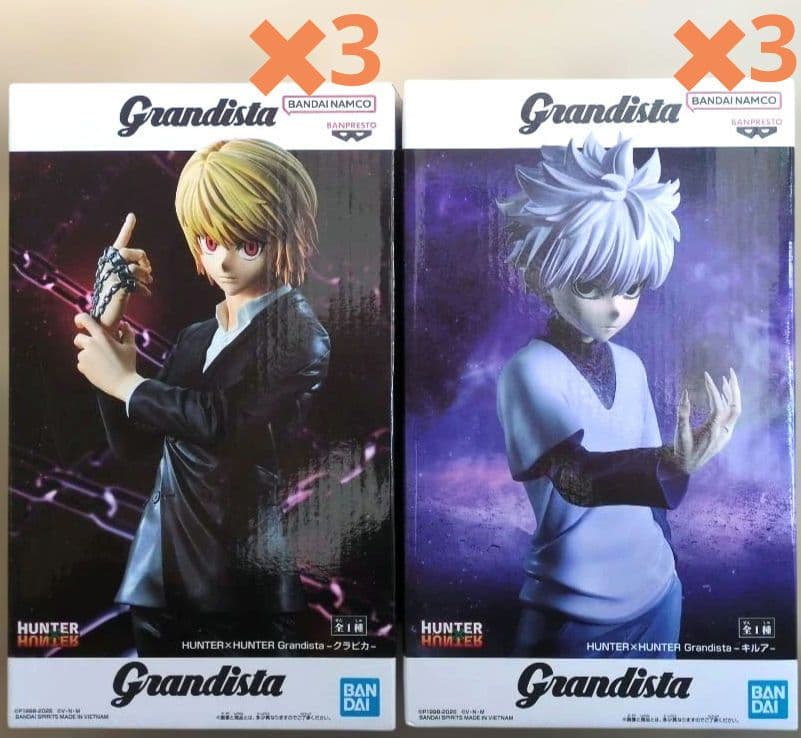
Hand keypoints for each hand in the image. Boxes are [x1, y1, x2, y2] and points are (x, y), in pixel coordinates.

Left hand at [74, 313, 142, 399]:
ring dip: (88, 355)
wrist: (123, 384)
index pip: (84, 319)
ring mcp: (85, 357)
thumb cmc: (128, 364)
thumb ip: (127, 333)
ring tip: (102, 363)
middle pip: (78, 338)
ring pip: (81, 352)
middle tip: (96, 348)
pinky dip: (88, 365)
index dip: (80, 319)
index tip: (80, 324)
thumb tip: (124, 324)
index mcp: (102, 336)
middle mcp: (90, 344)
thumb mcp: (130, 347)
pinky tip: (99, 370)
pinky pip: (81, 363)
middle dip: (84, 341)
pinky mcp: (82, 367)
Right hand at [96, 213, 153, 328]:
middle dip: (144, 261)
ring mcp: (111, 276)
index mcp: (110, 261)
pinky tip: (145, 295)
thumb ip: (131, 271)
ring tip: (148, 283)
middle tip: (149, 272)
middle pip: (133, 252)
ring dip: (146, 276)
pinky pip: (136, 282)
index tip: (132, 215)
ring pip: (135, 267)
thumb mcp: (124, 282)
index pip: (121, 241)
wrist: (104, 317)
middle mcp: (108, 265)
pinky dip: (144, 289)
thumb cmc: (114, 299)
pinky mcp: (117, 287)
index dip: (127, 228)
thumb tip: (147, 268)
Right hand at [670, 368, 741, 473]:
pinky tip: (722, 394)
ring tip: (725, 380)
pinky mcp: (725, 434)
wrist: (688, 466)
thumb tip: (684, 393)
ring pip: (735, 410)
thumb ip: (682, 413)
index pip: (718, 406)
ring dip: (731, 394)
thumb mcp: (680, 432)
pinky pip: (731, 415)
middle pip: (735, 406)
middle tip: (730, 372)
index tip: (706, 377)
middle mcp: (724, 432)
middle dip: (734, 388)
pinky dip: (728, 402)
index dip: (713, 390)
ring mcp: (726, 433)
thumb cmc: (683, 449)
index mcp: (713, 431)